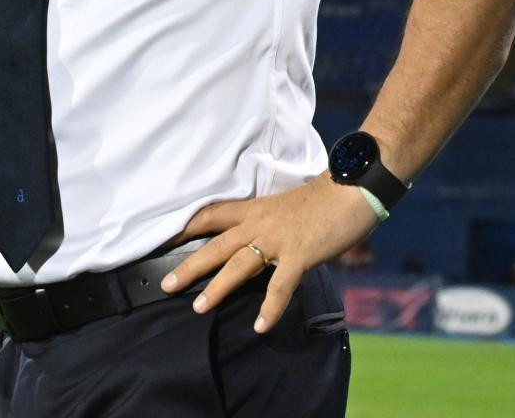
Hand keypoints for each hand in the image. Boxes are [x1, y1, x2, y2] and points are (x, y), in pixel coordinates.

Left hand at [159, 175, 378, 331]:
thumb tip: (258, 242)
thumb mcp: (283, 208)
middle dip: (190, 266)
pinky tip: (261, 326)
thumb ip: (267, 224)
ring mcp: (278, 240)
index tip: (162, 239)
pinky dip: (270, 307)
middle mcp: (259, 224)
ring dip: (217, 288)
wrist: (351, 189)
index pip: (211, 215)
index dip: (185, 227)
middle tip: (167, 284)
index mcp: (254, 209)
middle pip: (215, 245)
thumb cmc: (322, 199)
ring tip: (198, 308)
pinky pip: (280, 285)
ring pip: (238, 265)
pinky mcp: (299, 255)